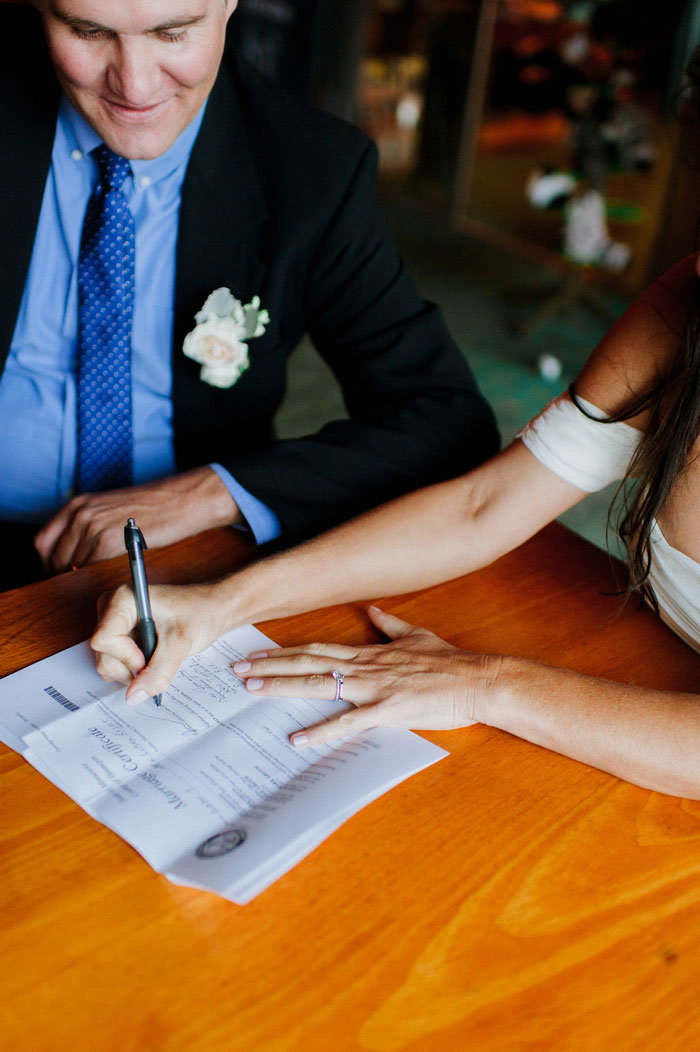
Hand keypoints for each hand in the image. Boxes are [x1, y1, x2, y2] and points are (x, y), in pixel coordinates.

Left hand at [34, 467, 238, 573]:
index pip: (43, 541)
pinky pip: (88, 569)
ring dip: (81, 579)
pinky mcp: (106, 542)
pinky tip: (107, 578)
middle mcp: (80, 513)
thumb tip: (77, 555)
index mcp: (78, 504)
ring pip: (70, 566)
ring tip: (99, 582)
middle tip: (79, 583)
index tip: (62, 572)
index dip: (50, 562)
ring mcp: (91, 527)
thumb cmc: (154, 507)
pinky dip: (94, 578)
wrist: (181, 500)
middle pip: (51, 557)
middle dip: (62, 574)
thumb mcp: (111, 509)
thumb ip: (90, 526)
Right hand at [91, 580, 231, 701]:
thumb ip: (158, 672)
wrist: (212, 609)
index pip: (103, 640)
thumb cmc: (200, 614)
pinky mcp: (119, 635)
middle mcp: (111, 609)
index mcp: (122, 600)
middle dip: (130, 667)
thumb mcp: (180, 644)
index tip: (148, 659)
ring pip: (107, 662)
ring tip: (158, 656)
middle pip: (103, 654)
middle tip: (158, 659)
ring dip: (132, 670)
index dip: (126, 657)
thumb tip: (133, 697)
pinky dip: (133, 668)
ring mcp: (113, 623)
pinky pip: (115, 663)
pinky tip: (152, 657)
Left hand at [232, 606, 501, 746]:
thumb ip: (390, 625)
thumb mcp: (417, 636)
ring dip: (283, 687)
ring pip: (319, 686)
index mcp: (368, 653)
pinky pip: (348, 723)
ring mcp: (374, 687)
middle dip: (270, 666)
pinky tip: (297, 739)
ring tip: (251, 690)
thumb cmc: (449, 662)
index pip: (315, 649)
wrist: (477, 679)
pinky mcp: (388, 710)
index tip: (256, 653)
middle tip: (236, 669)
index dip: (283, 652)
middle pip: (307, 664)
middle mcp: (364, 667)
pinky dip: (321, 731)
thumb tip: (373, 610)